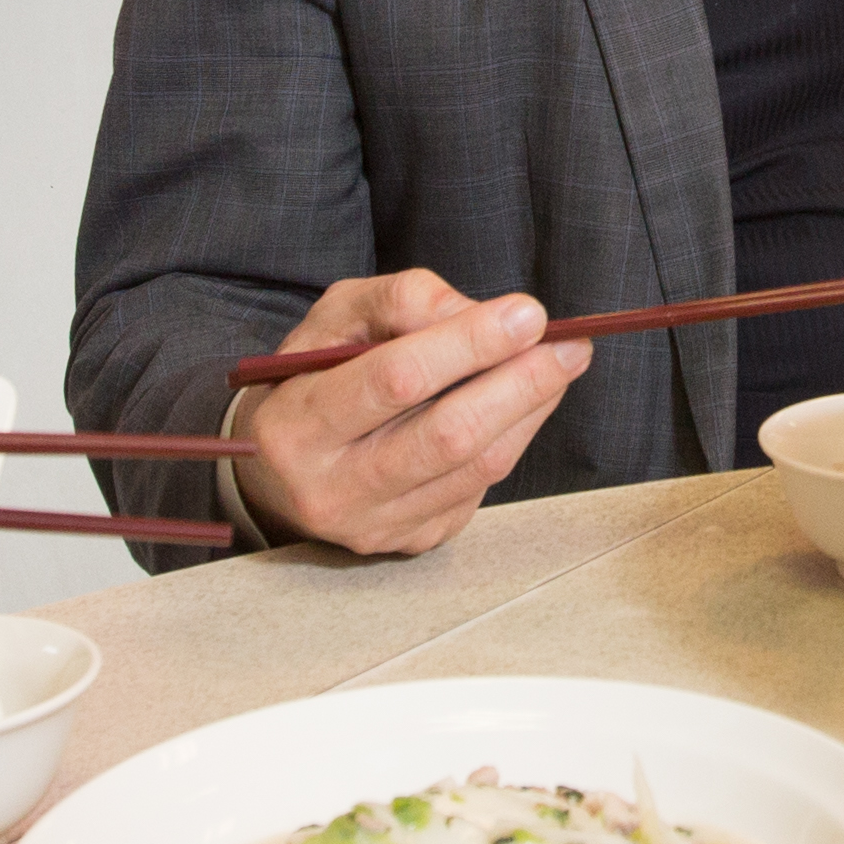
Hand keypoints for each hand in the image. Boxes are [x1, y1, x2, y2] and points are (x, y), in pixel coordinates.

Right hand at [228, 270, 591, 555]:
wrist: (273, 470)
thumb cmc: (308, 378)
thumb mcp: (335, 319)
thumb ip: (401, 302)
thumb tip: (480, 313)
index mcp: (296, 424)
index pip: (396, 379)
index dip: (469, 344)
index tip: (528, 313)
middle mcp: (330, 488)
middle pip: (448, 435)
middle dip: (520, 384)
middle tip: (570, 345)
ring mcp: (373, 525)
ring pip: (475, 468)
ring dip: (531, 410)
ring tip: (562, 363)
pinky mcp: (409, 542)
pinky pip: (479, 489)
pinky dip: (512, 439)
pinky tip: (524, 405)